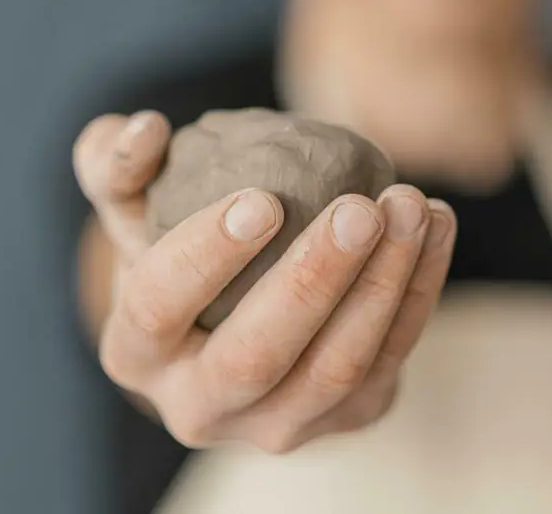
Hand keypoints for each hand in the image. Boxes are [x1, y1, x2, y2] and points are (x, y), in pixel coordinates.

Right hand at [73, 110, 455, 453]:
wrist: (241, 306)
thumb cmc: (186, 245)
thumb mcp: (137, 205)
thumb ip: (118, 163)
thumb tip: (147, 129)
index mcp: (138, 351)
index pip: (157, 308)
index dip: (205, 256)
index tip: (261, 199)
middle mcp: (200, 405)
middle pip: (255, 358)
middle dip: (313, 281)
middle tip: (360, 208)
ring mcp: (278, 421)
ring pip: (337, 368)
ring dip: (383, 285)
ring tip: (410, 206)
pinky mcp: (345, 414)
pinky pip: (392, 357)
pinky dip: (419, 289)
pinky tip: (434, 224)